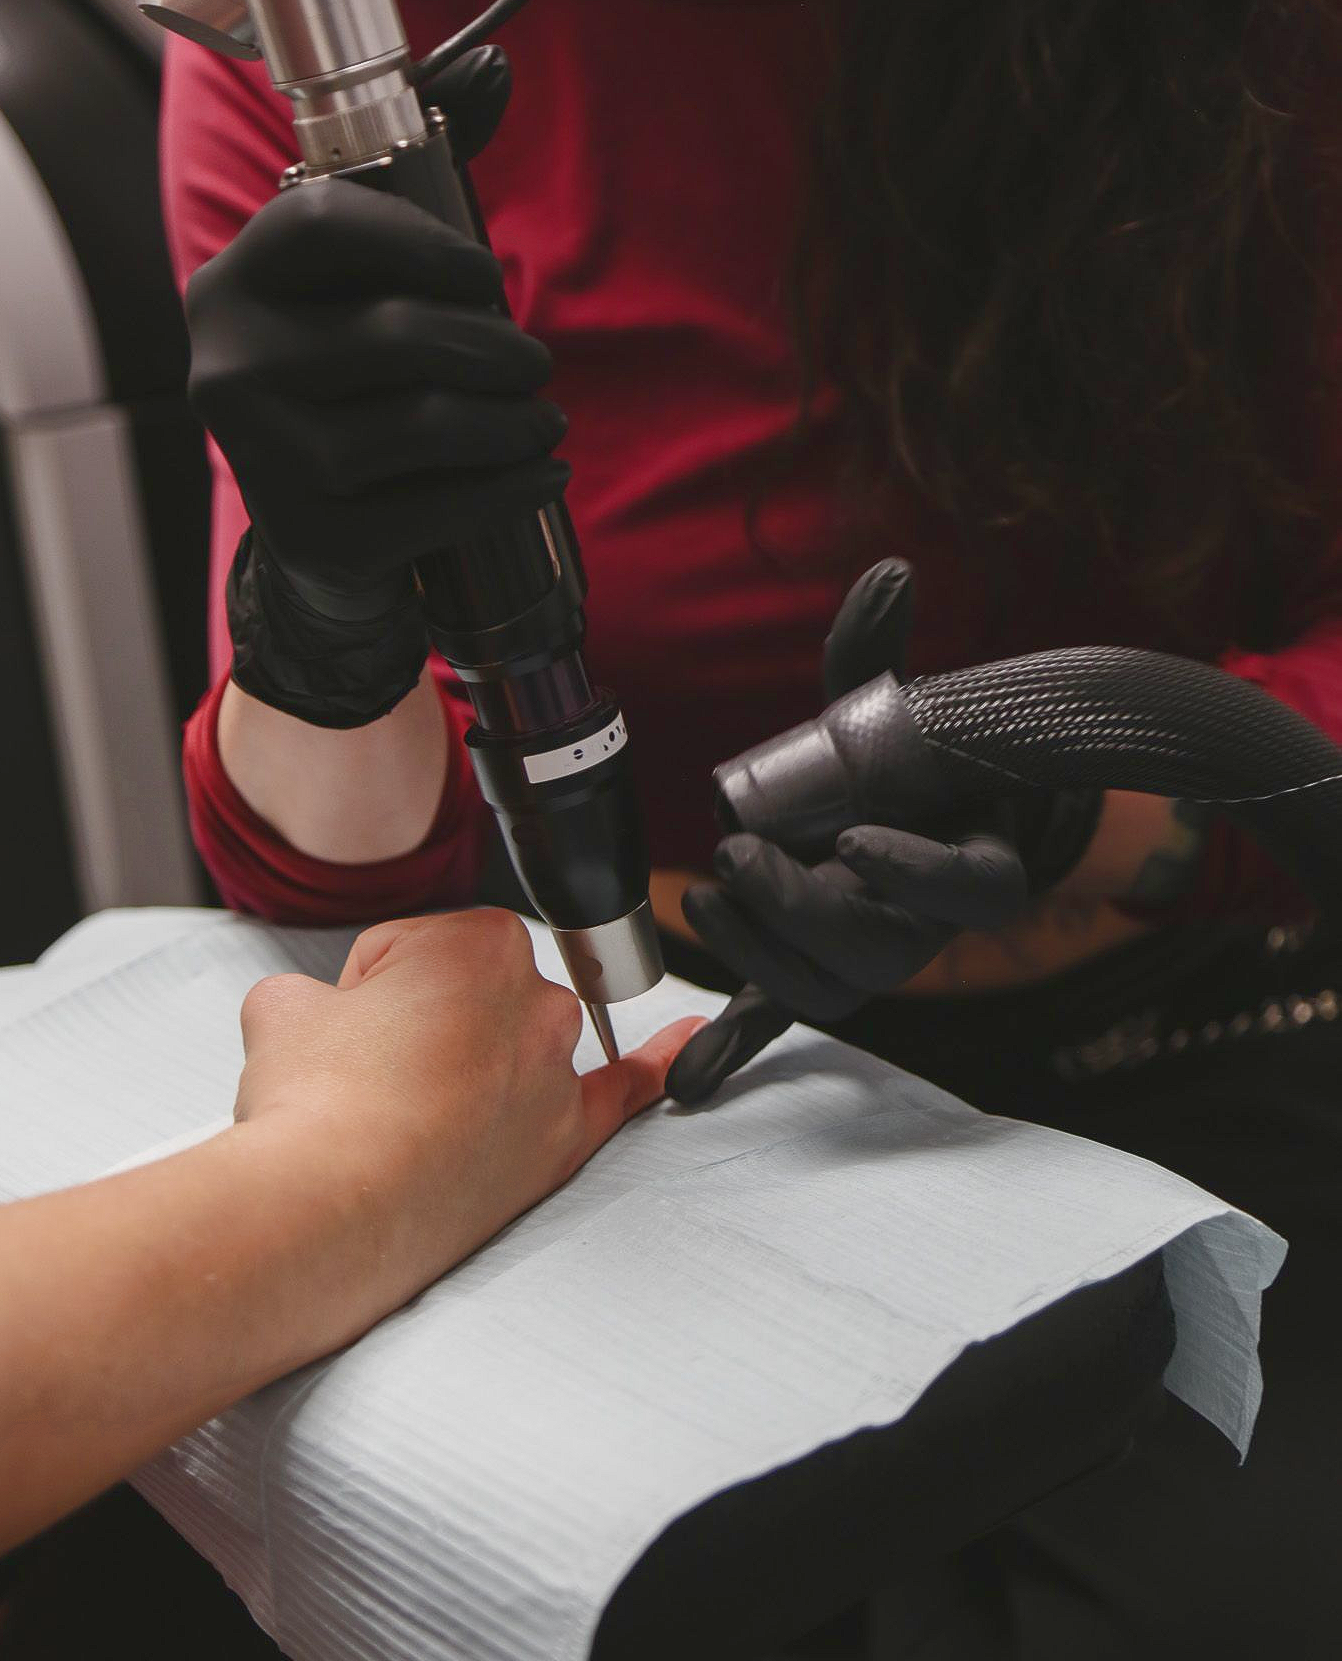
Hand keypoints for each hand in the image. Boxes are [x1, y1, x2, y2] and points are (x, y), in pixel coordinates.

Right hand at [187, 47, 568, 724]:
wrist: (309, 532)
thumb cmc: (344, 392)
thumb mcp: (347, 301)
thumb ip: (402, 212)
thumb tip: (495, 78)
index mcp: (234, 285)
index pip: (327, 227)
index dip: (424, 244)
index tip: (486, 277)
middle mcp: (231, 367)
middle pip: (395, 336)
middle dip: (493, 347)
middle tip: (538, 364)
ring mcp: (266, 459)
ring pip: (422, 425)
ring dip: (511, 423)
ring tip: (547, 418)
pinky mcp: (316, 533)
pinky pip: (438, 506)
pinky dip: (510, 488)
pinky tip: (547, 474)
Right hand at [236, 910, 701, 1323]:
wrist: (334, 1206)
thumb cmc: (314, 1104)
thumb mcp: (282, 1009)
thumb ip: (313, 992)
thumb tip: (313, 1011)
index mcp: (477, 939)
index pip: (411, 950)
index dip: (365, 994)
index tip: (345, 1033)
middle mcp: (536, 998)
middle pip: (467, 996)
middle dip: (420, 1026)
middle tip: (366, 1080)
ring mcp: (556, 1071)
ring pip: (519, 1044)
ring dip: (478, 1062)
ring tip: (409, 1115)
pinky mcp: (564, 1138)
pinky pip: (624, 1091)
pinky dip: (653, 1067)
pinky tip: (679, 1044)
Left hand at [667, 562, 1102, 1101]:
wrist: (922, 826)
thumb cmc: (917, 770)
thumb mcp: (901, 706)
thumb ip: (884, 650)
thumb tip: (887, 574)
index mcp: (974, 872)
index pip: (962, 891)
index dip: (910, 874)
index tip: (852, 841)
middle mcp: (926, 930)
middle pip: (875, 953)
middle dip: (798, 912)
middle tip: (734, 862)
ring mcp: (871, 962)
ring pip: (825, 990)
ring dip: (759, 955)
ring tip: (707, 901)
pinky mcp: (818, 980)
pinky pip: (782, 1026)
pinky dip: (733, 1053)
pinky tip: (686, 1087)